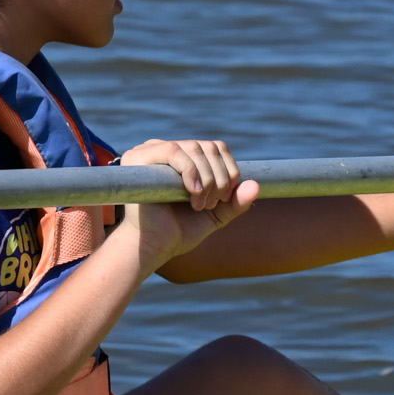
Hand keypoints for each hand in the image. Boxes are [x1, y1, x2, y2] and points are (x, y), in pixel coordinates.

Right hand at [119, 136, 258, 272]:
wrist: (153, 247)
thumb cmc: (178, 232)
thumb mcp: (215, 214)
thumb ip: (235, 202)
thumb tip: (256, 185)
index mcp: (182, 159)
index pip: (215, 148)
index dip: (229, 169)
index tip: (224, 199)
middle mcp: (164, 150)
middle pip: (208, 147)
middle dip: (219, 177)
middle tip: (212, 204)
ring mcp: (149, 152)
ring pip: (194, 148)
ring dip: (207, 178)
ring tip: (200, 204)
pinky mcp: (138, 158)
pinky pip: (173, 151)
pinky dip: (190, 171)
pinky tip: (193, 193)